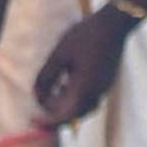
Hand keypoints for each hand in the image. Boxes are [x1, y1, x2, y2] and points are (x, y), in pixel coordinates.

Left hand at [36, 3, 134, 126]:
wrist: (113, 25)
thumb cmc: (84, 37)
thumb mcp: (58, 55)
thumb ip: (45, 77)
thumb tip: (37, 95)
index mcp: (84, 88)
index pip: (64, 116)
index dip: (47, 121)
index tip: (33, 120)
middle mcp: (97, 93)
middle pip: (74, 115)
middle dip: (56, 114)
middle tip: (40, 104)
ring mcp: (105, 88)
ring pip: (83, 108)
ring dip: (66, 106)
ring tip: (52, 92)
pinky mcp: (108, 81)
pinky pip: (90, 98)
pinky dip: (76, 98)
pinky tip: (66, 83)